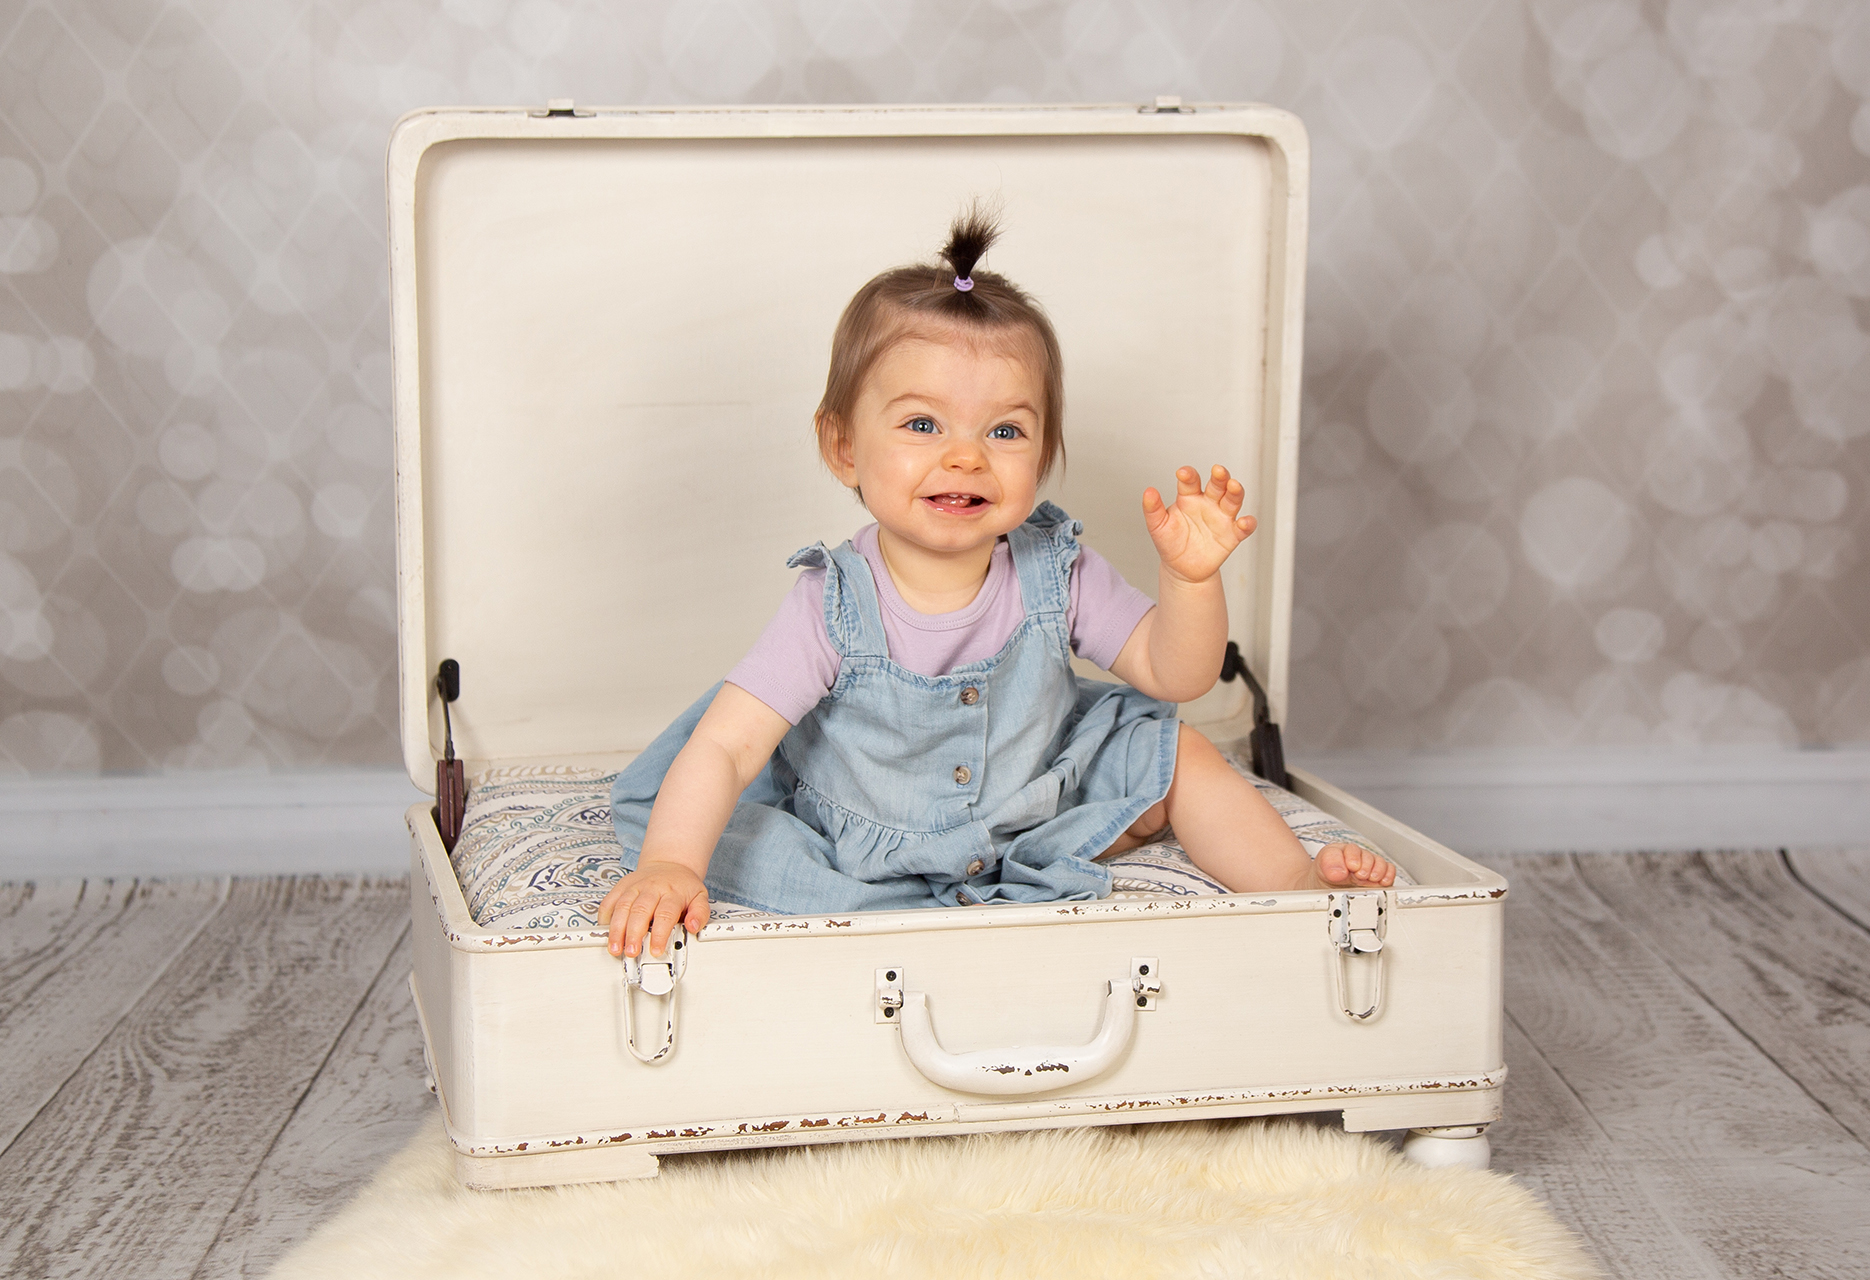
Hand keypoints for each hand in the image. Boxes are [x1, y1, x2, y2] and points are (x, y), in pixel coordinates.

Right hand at [598, 860, 709, 958]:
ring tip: (615, 947)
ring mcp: (635, 886)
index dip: (659, 934)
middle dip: (634, 934)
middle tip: (632, 952)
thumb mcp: (700, 897)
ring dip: (617, 929)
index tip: (655, 950)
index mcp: (672, 893)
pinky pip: (610, 900)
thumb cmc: (683, 886)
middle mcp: (652, 888)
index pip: (665, 914)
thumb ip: (700, 913)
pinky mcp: (622, 886)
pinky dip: (605, 916)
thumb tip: (693, 926)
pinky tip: (606, 931)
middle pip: (640, 911)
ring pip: (622, 906)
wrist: (670, 864)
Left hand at [1142, 465, 1256, 585]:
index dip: (1188, 475)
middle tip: (1218, 470)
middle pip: (1217, 485)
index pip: (1191, 481)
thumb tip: (1148, 492)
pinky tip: (1244, 522)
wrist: (1181, 569)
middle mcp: (1208, 503)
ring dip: (1235, 492)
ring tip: (1234, 486)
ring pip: (1233, 500)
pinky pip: (1243, 528)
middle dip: (1220, 476)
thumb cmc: (1170, 543)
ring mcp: (1221, 518)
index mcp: (1189, 497)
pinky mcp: (1232, 535)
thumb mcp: (1158, 527)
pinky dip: (1247, 523)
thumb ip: (1153, 509)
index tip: (1183, 473)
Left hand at [1308, 843, 1396, 889]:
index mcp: (1343, 851)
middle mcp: (1358, 857)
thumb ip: (1329, 864)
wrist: (1326, 885)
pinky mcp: (1378, 877)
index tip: (1351, 867)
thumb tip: (1340, 872)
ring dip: (1377, 872)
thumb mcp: (1322, 865)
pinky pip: (1389, 871)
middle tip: (1359, 876)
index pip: (1352, 850)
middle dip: (1365, 867)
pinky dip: (1388, 876)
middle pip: (1368, 857)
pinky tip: (1383, 881)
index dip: (1354, 859)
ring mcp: (1369, 867)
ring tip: (1371, 878)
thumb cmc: (1326, 872)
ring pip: (1380, 864)